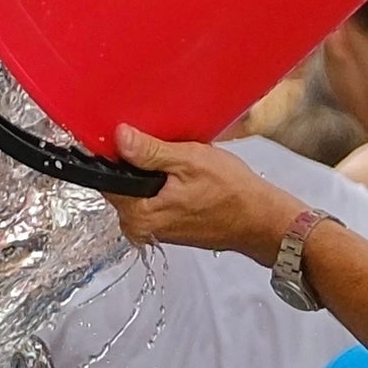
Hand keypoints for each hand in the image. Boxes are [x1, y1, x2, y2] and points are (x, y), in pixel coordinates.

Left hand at [109, 131, 304, 258]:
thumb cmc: (232, 194)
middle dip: (139, 163)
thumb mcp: (189, 161)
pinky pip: (153, 199)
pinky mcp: (166, 228)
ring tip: (180, 164)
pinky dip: (164, 185)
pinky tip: (184, 178)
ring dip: (153, 174)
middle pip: (122, 184)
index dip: (118, 153)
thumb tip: (120, 137)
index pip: (107, 177)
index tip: (133, 137)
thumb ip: (150, 151)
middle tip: (167, 150)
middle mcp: (141, 228)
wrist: (260, 220)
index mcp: (139, 215)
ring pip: (139, 190)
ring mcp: (153, 230)